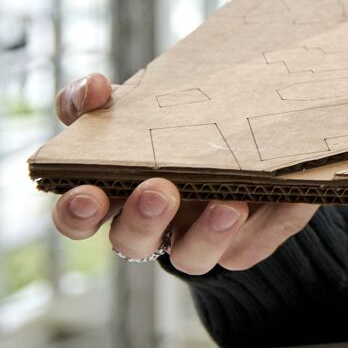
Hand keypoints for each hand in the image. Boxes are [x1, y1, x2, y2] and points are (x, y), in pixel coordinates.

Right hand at [50, 73, 318, 275]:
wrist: (248, 130)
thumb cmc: (171, 117)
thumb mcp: (133, 101)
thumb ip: (99, 97)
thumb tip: (92, 88)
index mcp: (112, 192)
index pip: (78, 217)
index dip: (77, 213)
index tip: (87, 192)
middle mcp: (150, 225)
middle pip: (130, 242)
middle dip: (141, 221)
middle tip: (157, 190)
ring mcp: (195, 239)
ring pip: (190, 258)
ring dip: (205, 235)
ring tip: (227, 203)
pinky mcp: (242, 243)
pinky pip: (247, 249)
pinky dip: (258, 231)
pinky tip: (271, 203)